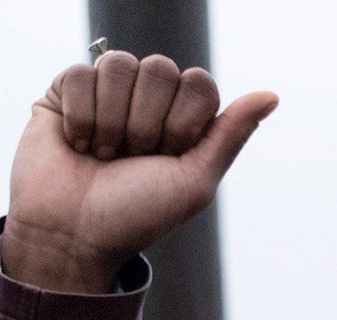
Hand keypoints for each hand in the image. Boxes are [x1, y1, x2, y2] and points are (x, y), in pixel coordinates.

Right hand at [3, 51, 276, 293]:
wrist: (74, 237)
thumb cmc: (137, 216)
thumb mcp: (194, 181)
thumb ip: (231, 135)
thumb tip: (271, 95)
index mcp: (182, 116)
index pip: (199, 83)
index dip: (183, 123)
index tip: (167, 158)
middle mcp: (146, 98)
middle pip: (161, 68)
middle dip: (146, 124)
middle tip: (132, 159)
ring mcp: (107, 91)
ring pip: (119, 65)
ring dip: (112, 123)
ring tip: (103, 155)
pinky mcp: (65, 91)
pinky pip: (81, 75)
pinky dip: (81, 118)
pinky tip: (77, 144)